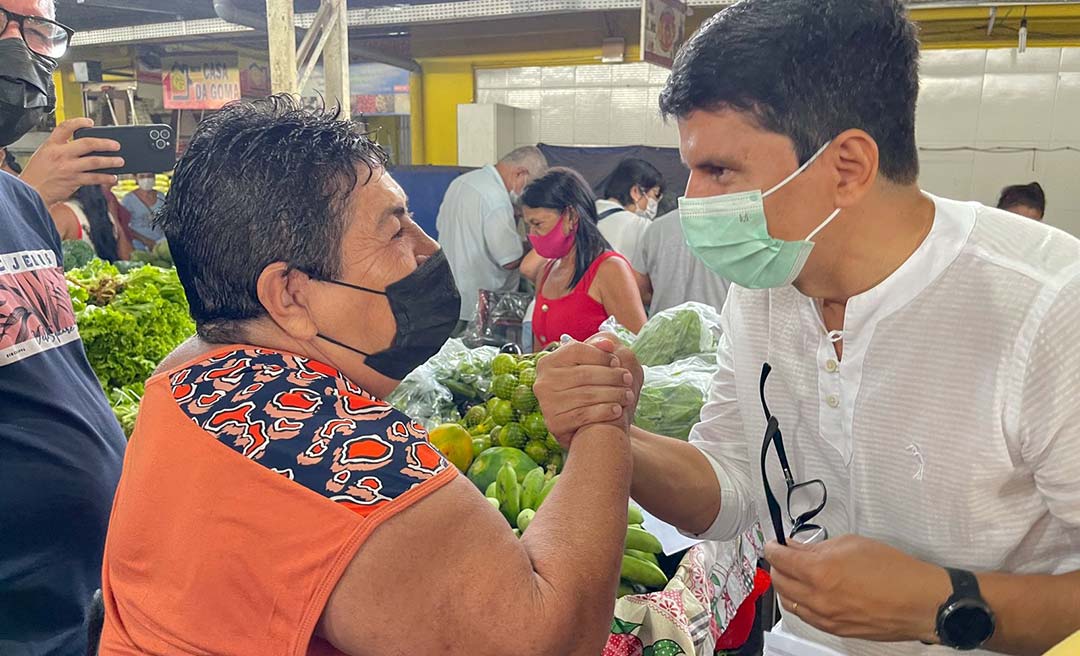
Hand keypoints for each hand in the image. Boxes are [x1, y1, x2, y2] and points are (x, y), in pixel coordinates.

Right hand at [20, 118, 123, 205]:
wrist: (30, 192)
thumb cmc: (37, 175)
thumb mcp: (43, 155)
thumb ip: (61, 150)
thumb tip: (84, 150)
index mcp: (51, 145)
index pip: (65, 127)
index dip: (79, 122)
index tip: (90, 122)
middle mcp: (60, 154)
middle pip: (87, 143)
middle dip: (105, 143)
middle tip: (116, 145)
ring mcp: (68, 167)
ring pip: (94, 161)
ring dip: (110, 161)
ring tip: (120, 161)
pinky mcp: (73, 181)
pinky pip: (94, 178)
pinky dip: (105, 178)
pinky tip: (112, 178)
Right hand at [533, 334, 641, 446]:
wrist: (582, 428)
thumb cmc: (587, 390)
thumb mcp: (588, 367)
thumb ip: (597, 351)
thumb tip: (608, 343)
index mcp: (548, 362)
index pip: (576, 350)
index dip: (600, 355)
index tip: (617, 361)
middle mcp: (543, 382)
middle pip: (583, 374)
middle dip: (611, 376)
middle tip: (628, 379)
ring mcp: (547, 403)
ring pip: (586, 395)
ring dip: (613, 394)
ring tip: (628, 395)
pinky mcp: (554, 423)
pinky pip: (584, 415)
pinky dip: (604, 411)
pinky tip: (617, 410)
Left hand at [765, 534, 950, 643]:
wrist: (920, 602)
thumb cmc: (892, 569)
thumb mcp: (852, 544)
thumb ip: (818, 546)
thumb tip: (796, 547)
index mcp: (819, 571)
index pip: (780, 559)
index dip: (772, 548)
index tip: (773, 543)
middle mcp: (817, 597)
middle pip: (779, 582)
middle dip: (777, 566)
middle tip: (783, 556)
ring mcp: (826, 617)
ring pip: (790, 603)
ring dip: (786, 586)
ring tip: (794, 574)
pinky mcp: (836, 630)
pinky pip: (807, 617)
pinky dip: (801, 603)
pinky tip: (808, 593)